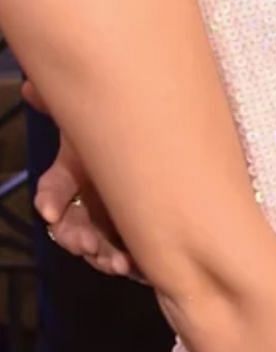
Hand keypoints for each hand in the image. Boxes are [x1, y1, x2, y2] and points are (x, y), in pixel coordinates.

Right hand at [27, 87, 142, 280]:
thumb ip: (70, 104)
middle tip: (88, 244)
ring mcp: (106, 221)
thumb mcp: (105, 116)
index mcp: (75, 173)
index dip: (49, 199)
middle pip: (69, 227)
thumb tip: (31, 86)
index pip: (52, 190)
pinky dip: (126, 263)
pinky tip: (135, 266)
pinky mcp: (128, 237)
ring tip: (118, 261)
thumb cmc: (130, 129)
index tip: (49, 210)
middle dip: (76, 238)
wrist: (168, 149)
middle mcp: (86, 201)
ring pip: (93, 246)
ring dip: (101, 256)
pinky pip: (121, 257)